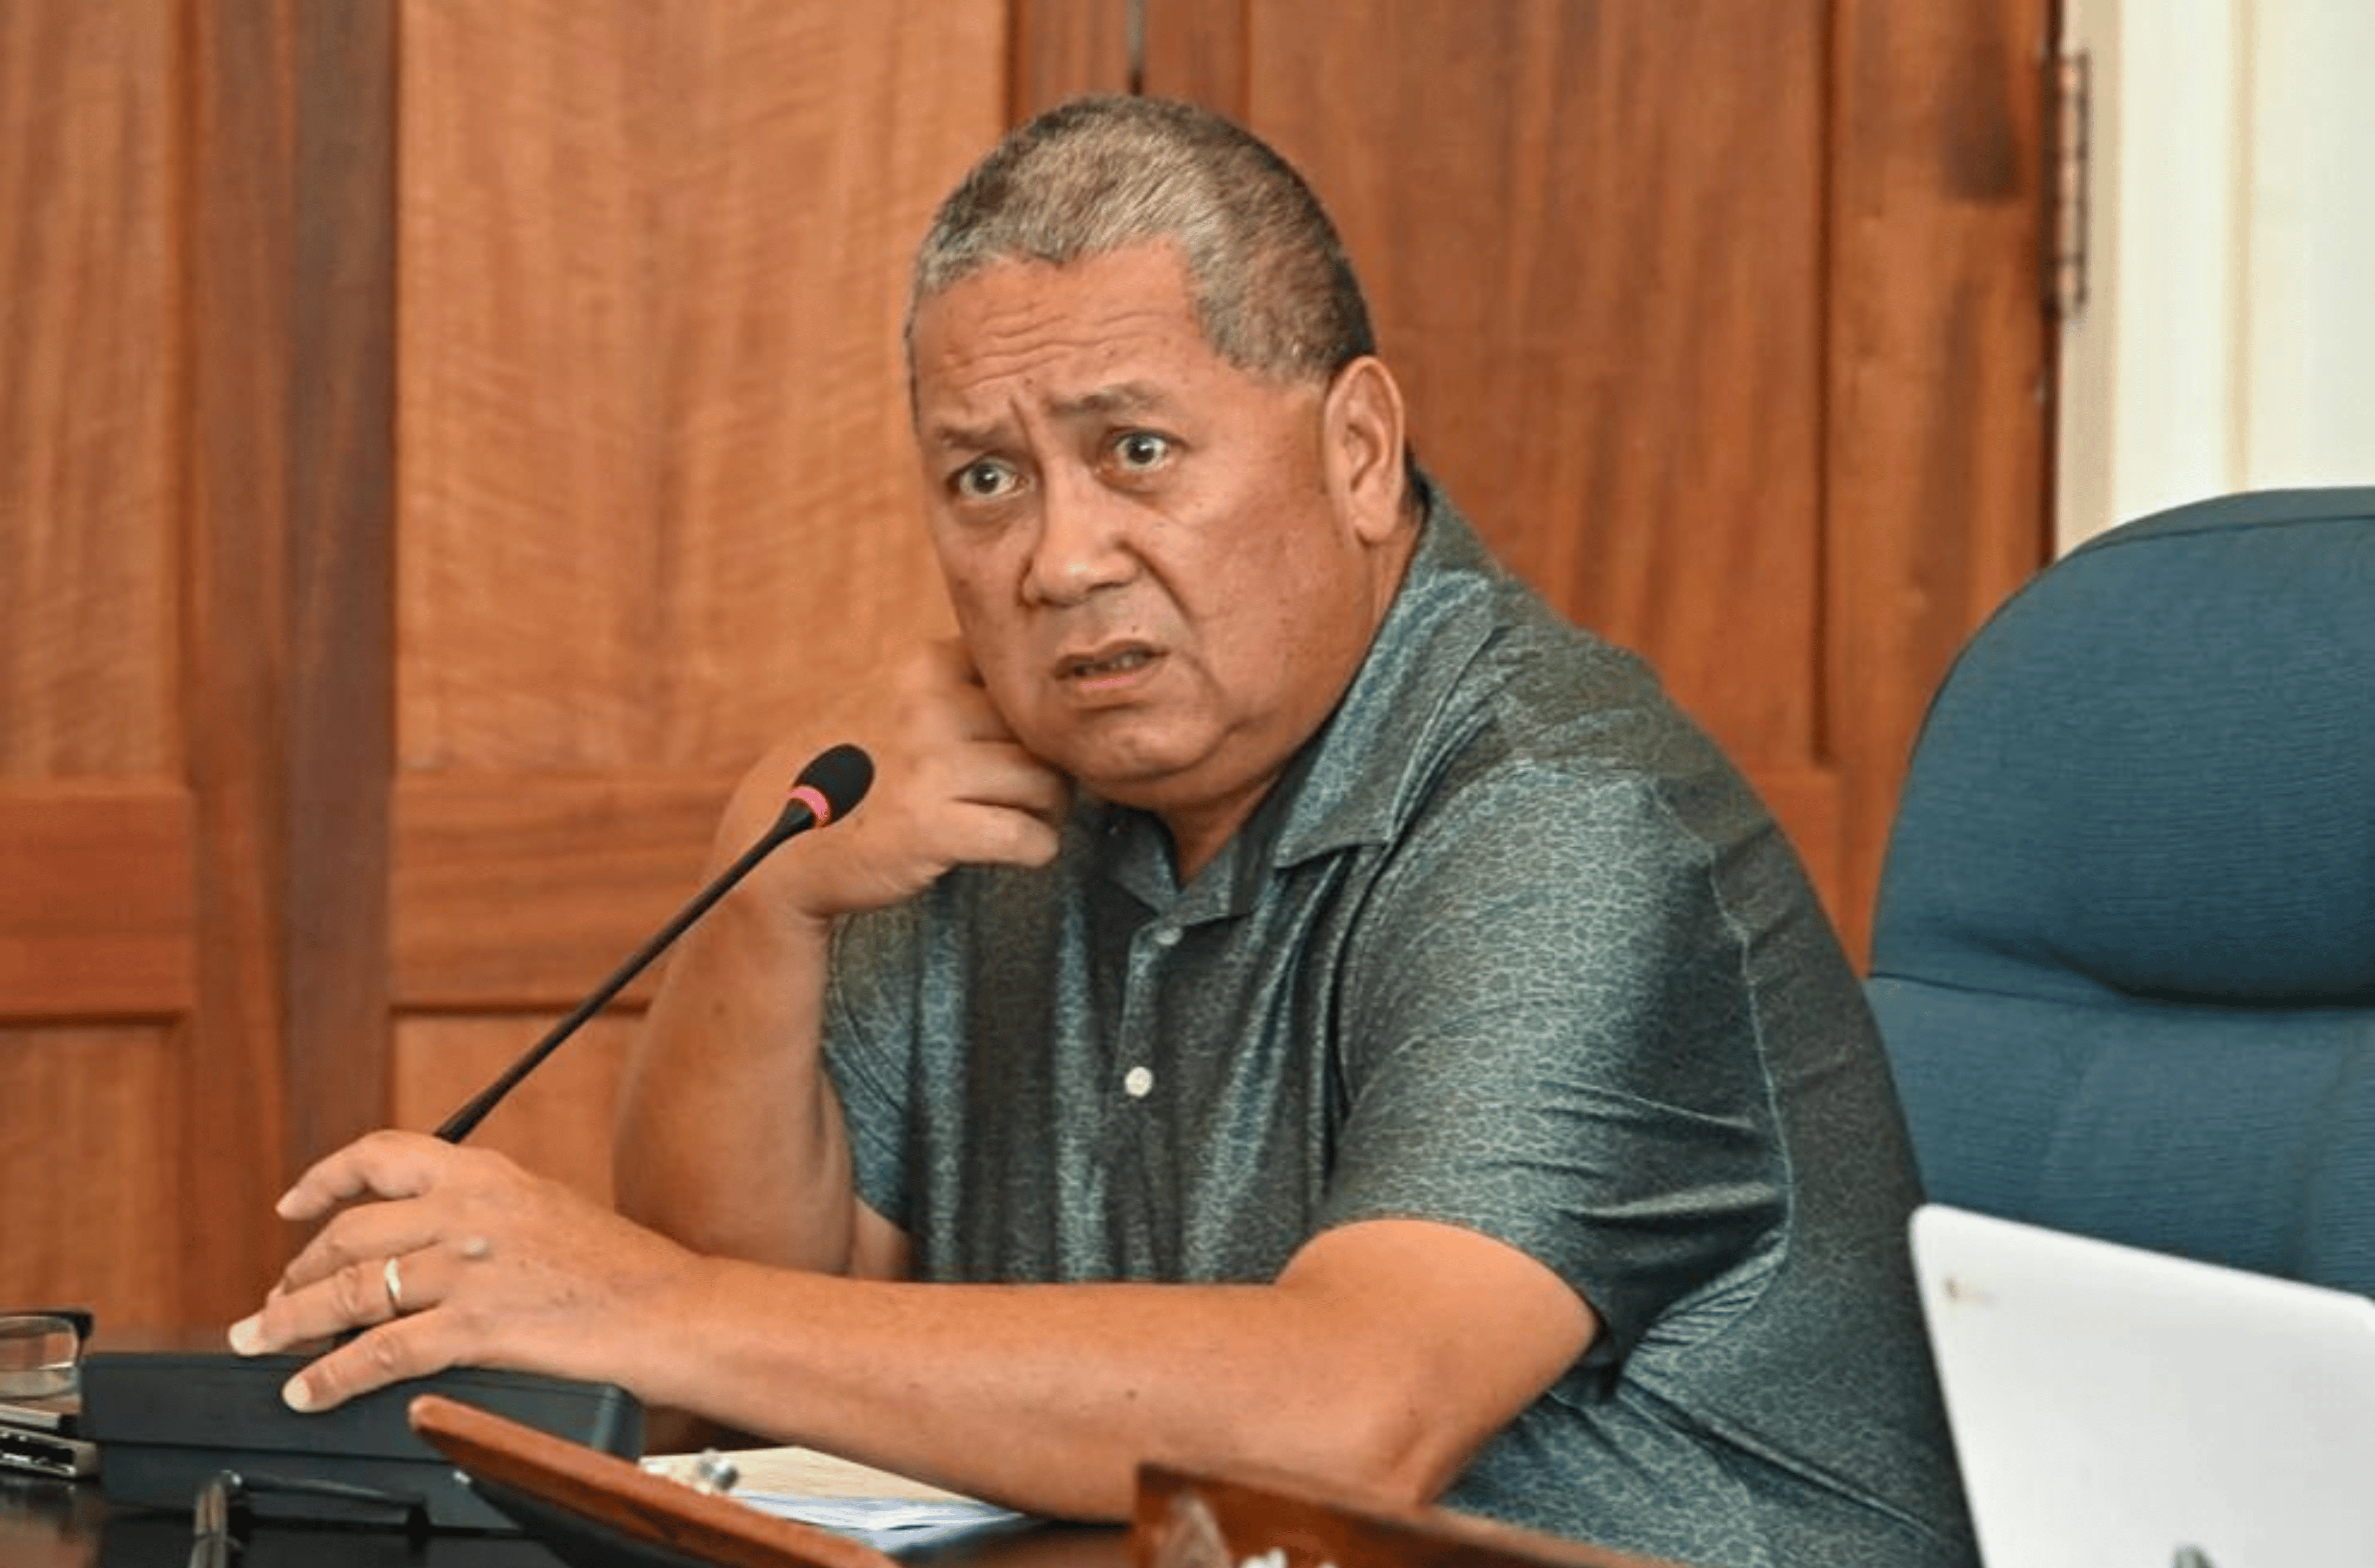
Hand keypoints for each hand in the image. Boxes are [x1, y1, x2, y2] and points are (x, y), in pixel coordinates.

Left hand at [228, 1130, 702, 1411]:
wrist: (672, 1308)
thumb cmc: (620, 1268)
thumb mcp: (545, 1208)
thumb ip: (481, 1212)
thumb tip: (419, 1240)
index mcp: (487, 1173)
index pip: (381, 1155)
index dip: (324, 1179)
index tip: (293, 1206)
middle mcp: (468, 1210)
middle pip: (350, 1233)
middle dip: (294, 1272)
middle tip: (272, 1302)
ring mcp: (469, 1268)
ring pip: (348, 1291)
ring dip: (288, 1323)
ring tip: (260, 1343)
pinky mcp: (476, 1326)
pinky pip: (379, 1352)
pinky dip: (330, 1375)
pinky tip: (309, 1390)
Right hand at [734, 638, 1071, 924]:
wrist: (775, 846)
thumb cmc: (847, 776)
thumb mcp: (888, 704)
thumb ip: (951, 688)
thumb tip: (1045, 690)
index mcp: (922, 667)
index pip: (1021, 674)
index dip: (1039, 713)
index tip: (1035, 742)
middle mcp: (929, 708)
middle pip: (1042, 732)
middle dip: (1051, 767)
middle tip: (1038, 794)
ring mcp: (931, 768)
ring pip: (1046, 784)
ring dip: (1049, 811)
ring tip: (1028, 821)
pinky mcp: (934, 829)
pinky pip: (1027, 838)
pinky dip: (1037, 850)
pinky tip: (1020, 852)